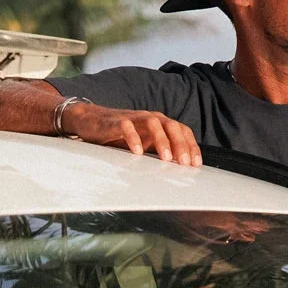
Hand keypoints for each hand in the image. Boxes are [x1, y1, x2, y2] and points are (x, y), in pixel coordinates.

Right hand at [62, 102, 202, 165]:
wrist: (91, 121)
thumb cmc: (121, 135)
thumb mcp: (145, 144)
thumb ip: (159, 151)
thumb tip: (179, 169)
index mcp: (160, 124)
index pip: (182, 131)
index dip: (191, 146)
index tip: (195, 164)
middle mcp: (150, 118)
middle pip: (172, 126)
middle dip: (181, 145)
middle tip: (184, 163)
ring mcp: (134, 118)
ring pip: (153, 124)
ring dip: (162, 140)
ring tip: (166, 158)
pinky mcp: (117, 121)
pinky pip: (127, 126)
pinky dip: (134, 138)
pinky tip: (137, 152)